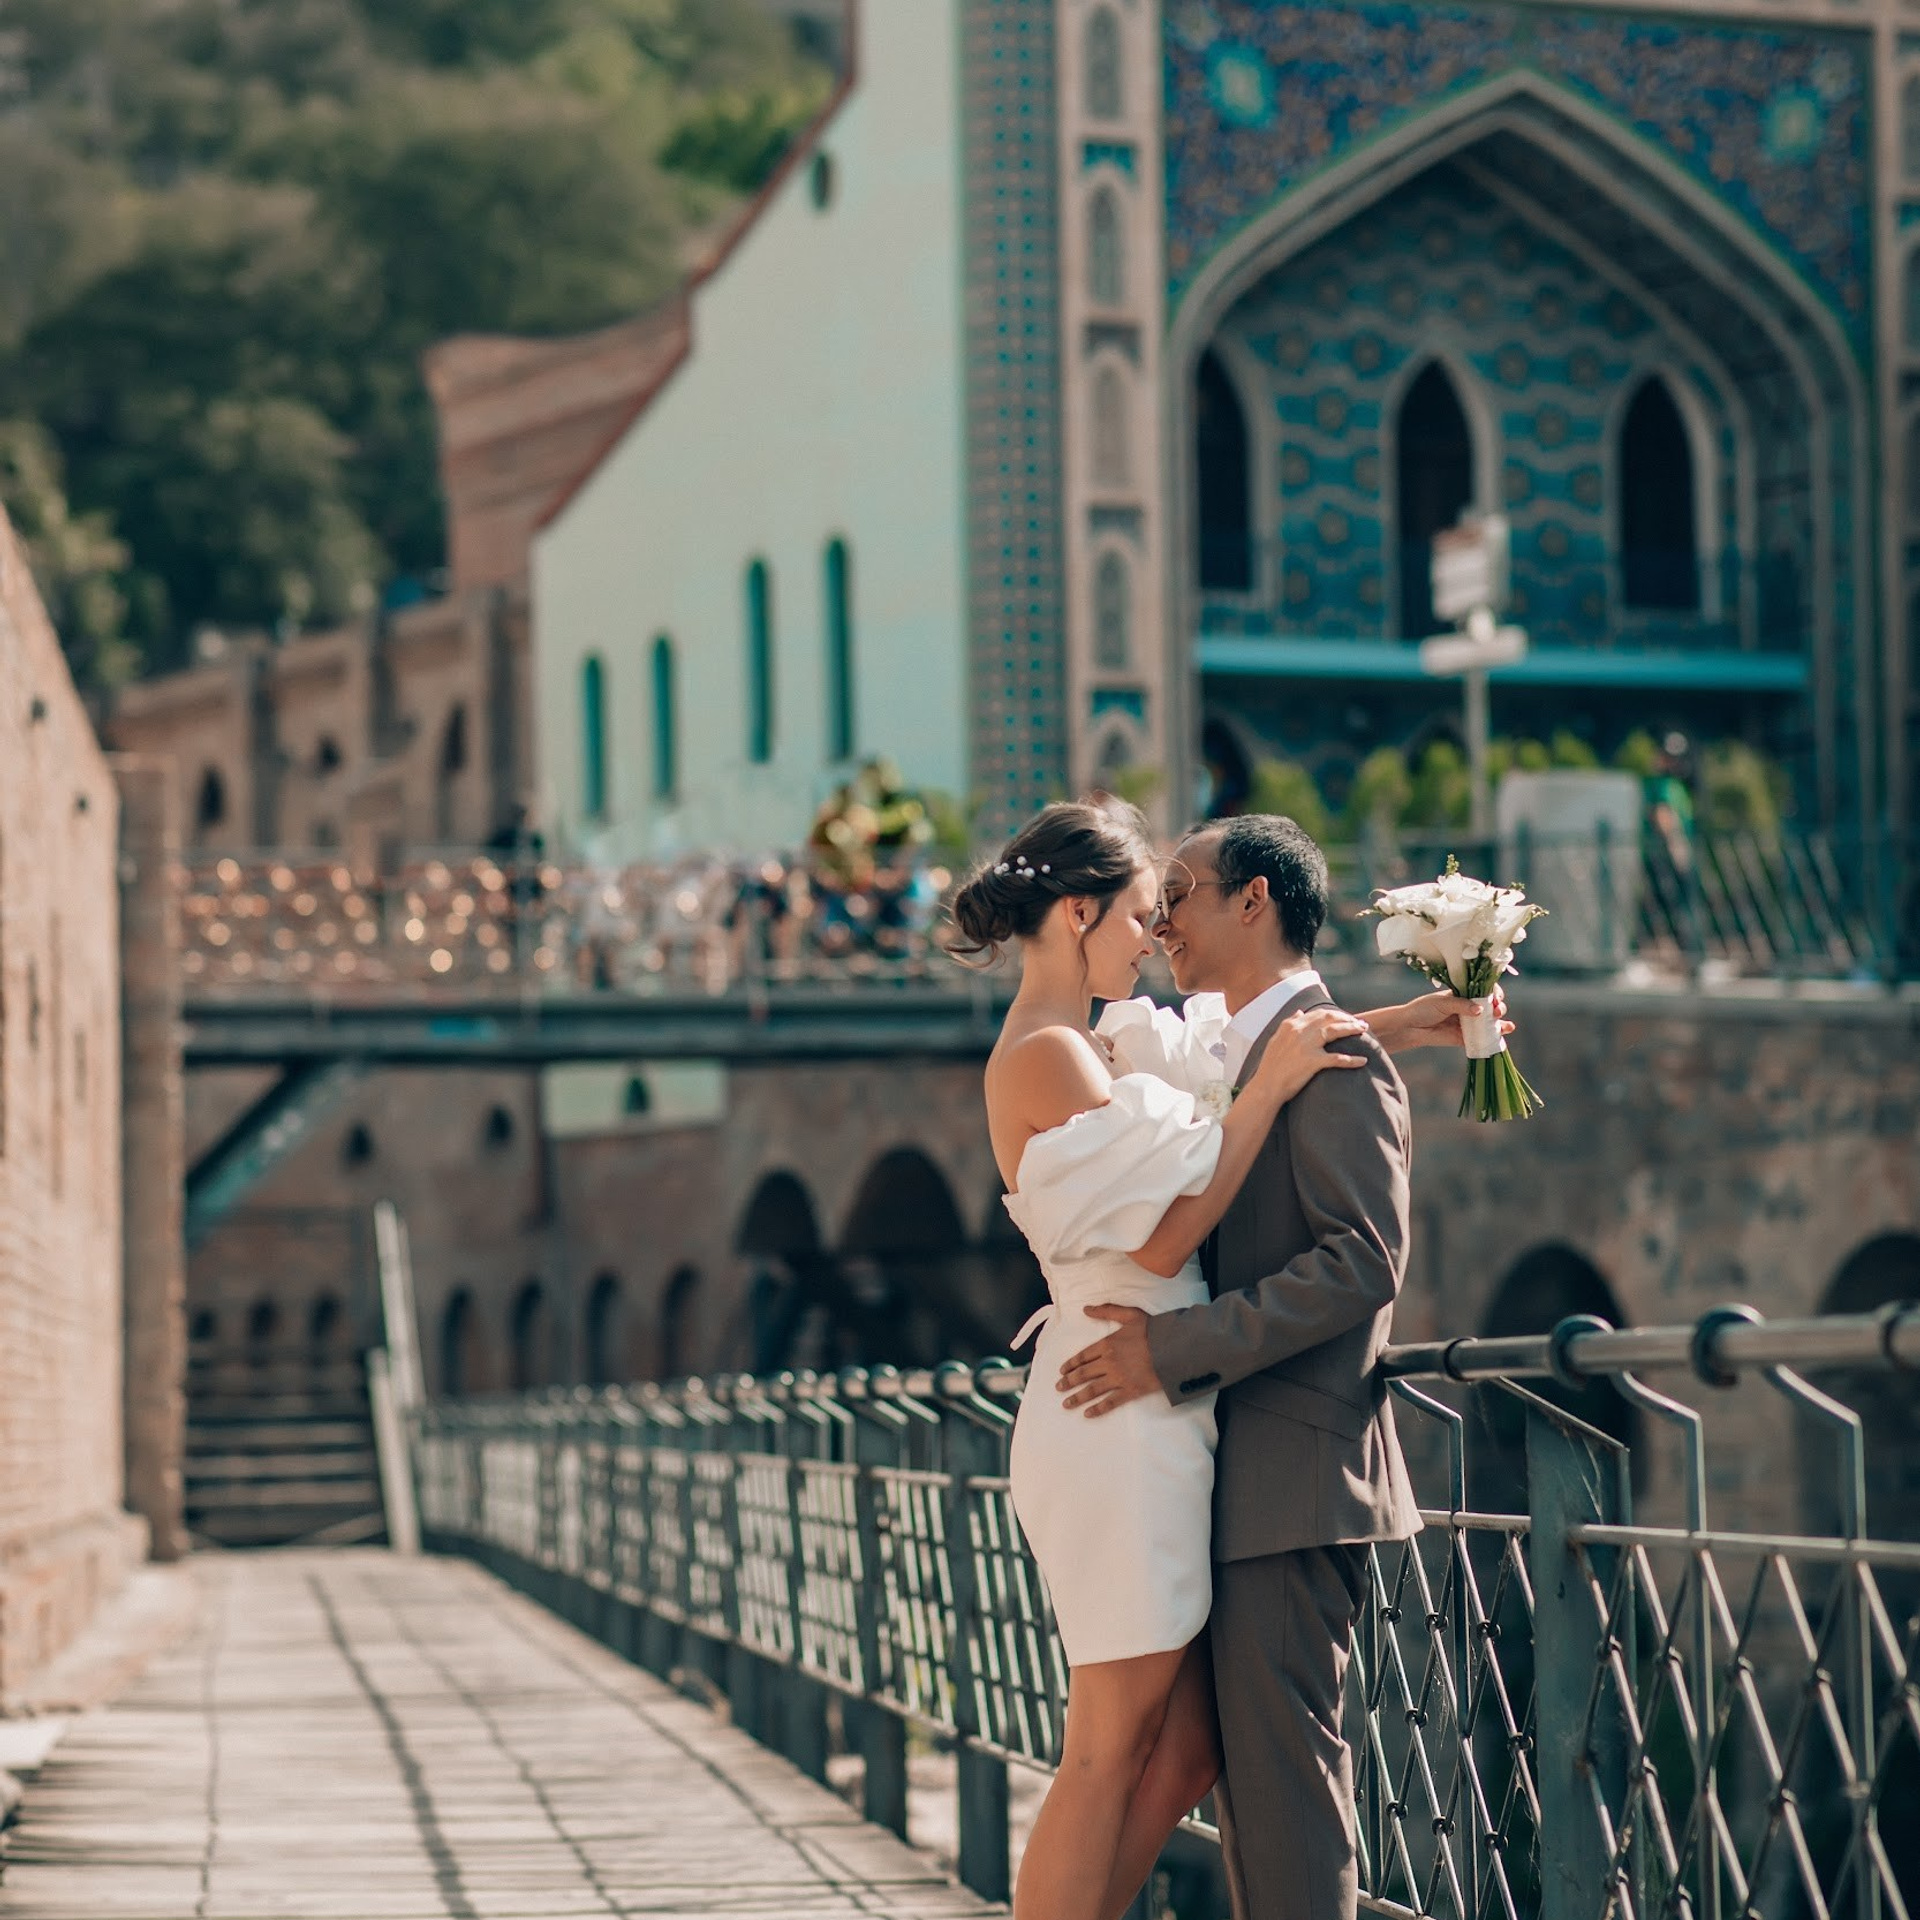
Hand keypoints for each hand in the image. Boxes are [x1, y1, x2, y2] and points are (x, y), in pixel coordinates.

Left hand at [1054, 1304, 1160, 1417]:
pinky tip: (1088, 1414)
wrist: (1173, 1347)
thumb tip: (1086, 1309)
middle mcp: (1108, 1362)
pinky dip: (1098, 1409)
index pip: (1083, 1356)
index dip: (1071, 1364)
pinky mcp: (1130, 1391)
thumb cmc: (1153, 1330)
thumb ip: (1107, 1310)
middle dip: (1069, 1381)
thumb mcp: (1129, 1314)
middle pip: (1083, 1374)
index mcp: (1107, 1344)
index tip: (1062, 1371)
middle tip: (1059, 1388)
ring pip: (1092, 1390)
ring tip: (1066, 1404)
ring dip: (1077, 1397)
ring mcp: (1118, 1378)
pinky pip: (1110, 1402)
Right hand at [1248, 1004, 1370, 1099]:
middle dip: (1347, 1018)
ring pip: (1335, 1031)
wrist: (1267, 1086)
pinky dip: (1352, 1060)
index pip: (1319, 1013)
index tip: (1346, 1018)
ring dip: (1352, 1029)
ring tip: (1365, 1031)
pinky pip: (1338, 1059)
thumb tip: (1300, 1011)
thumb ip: (1288, 1023)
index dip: (1336, 1014)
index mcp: (1291, 1025)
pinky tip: (1363, 1061)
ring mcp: (1307, 1046)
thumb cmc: (1271, 1066)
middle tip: (1360, 1023)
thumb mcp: (1276, 1039)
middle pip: (1329, 1018)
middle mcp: (1300, 1032)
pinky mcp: (1313, 1062)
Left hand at [1391, 985, 1513, 1051]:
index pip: (1484, 990)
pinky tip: (1505, 1032)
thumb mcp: (1442, 1003)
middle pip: (1491, 1006)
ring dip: (1501, 1022)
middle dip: (1499, 1007)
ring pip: (1490, 1022)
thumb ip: (1461, 1005)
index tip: (1496, 996)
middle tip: (1497, 1011)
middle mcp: (1469, 1007)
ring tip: (1504, 1024)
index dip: (1494, 992)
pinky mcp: (1466, 1038)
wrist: (1410, 1028)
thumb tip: (1480, 1010)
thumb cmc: (1423, 1010)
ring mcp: (1469, 1023)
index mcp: (1463, 994)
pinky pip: (1483, 1038)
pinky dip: (1495, 1036)